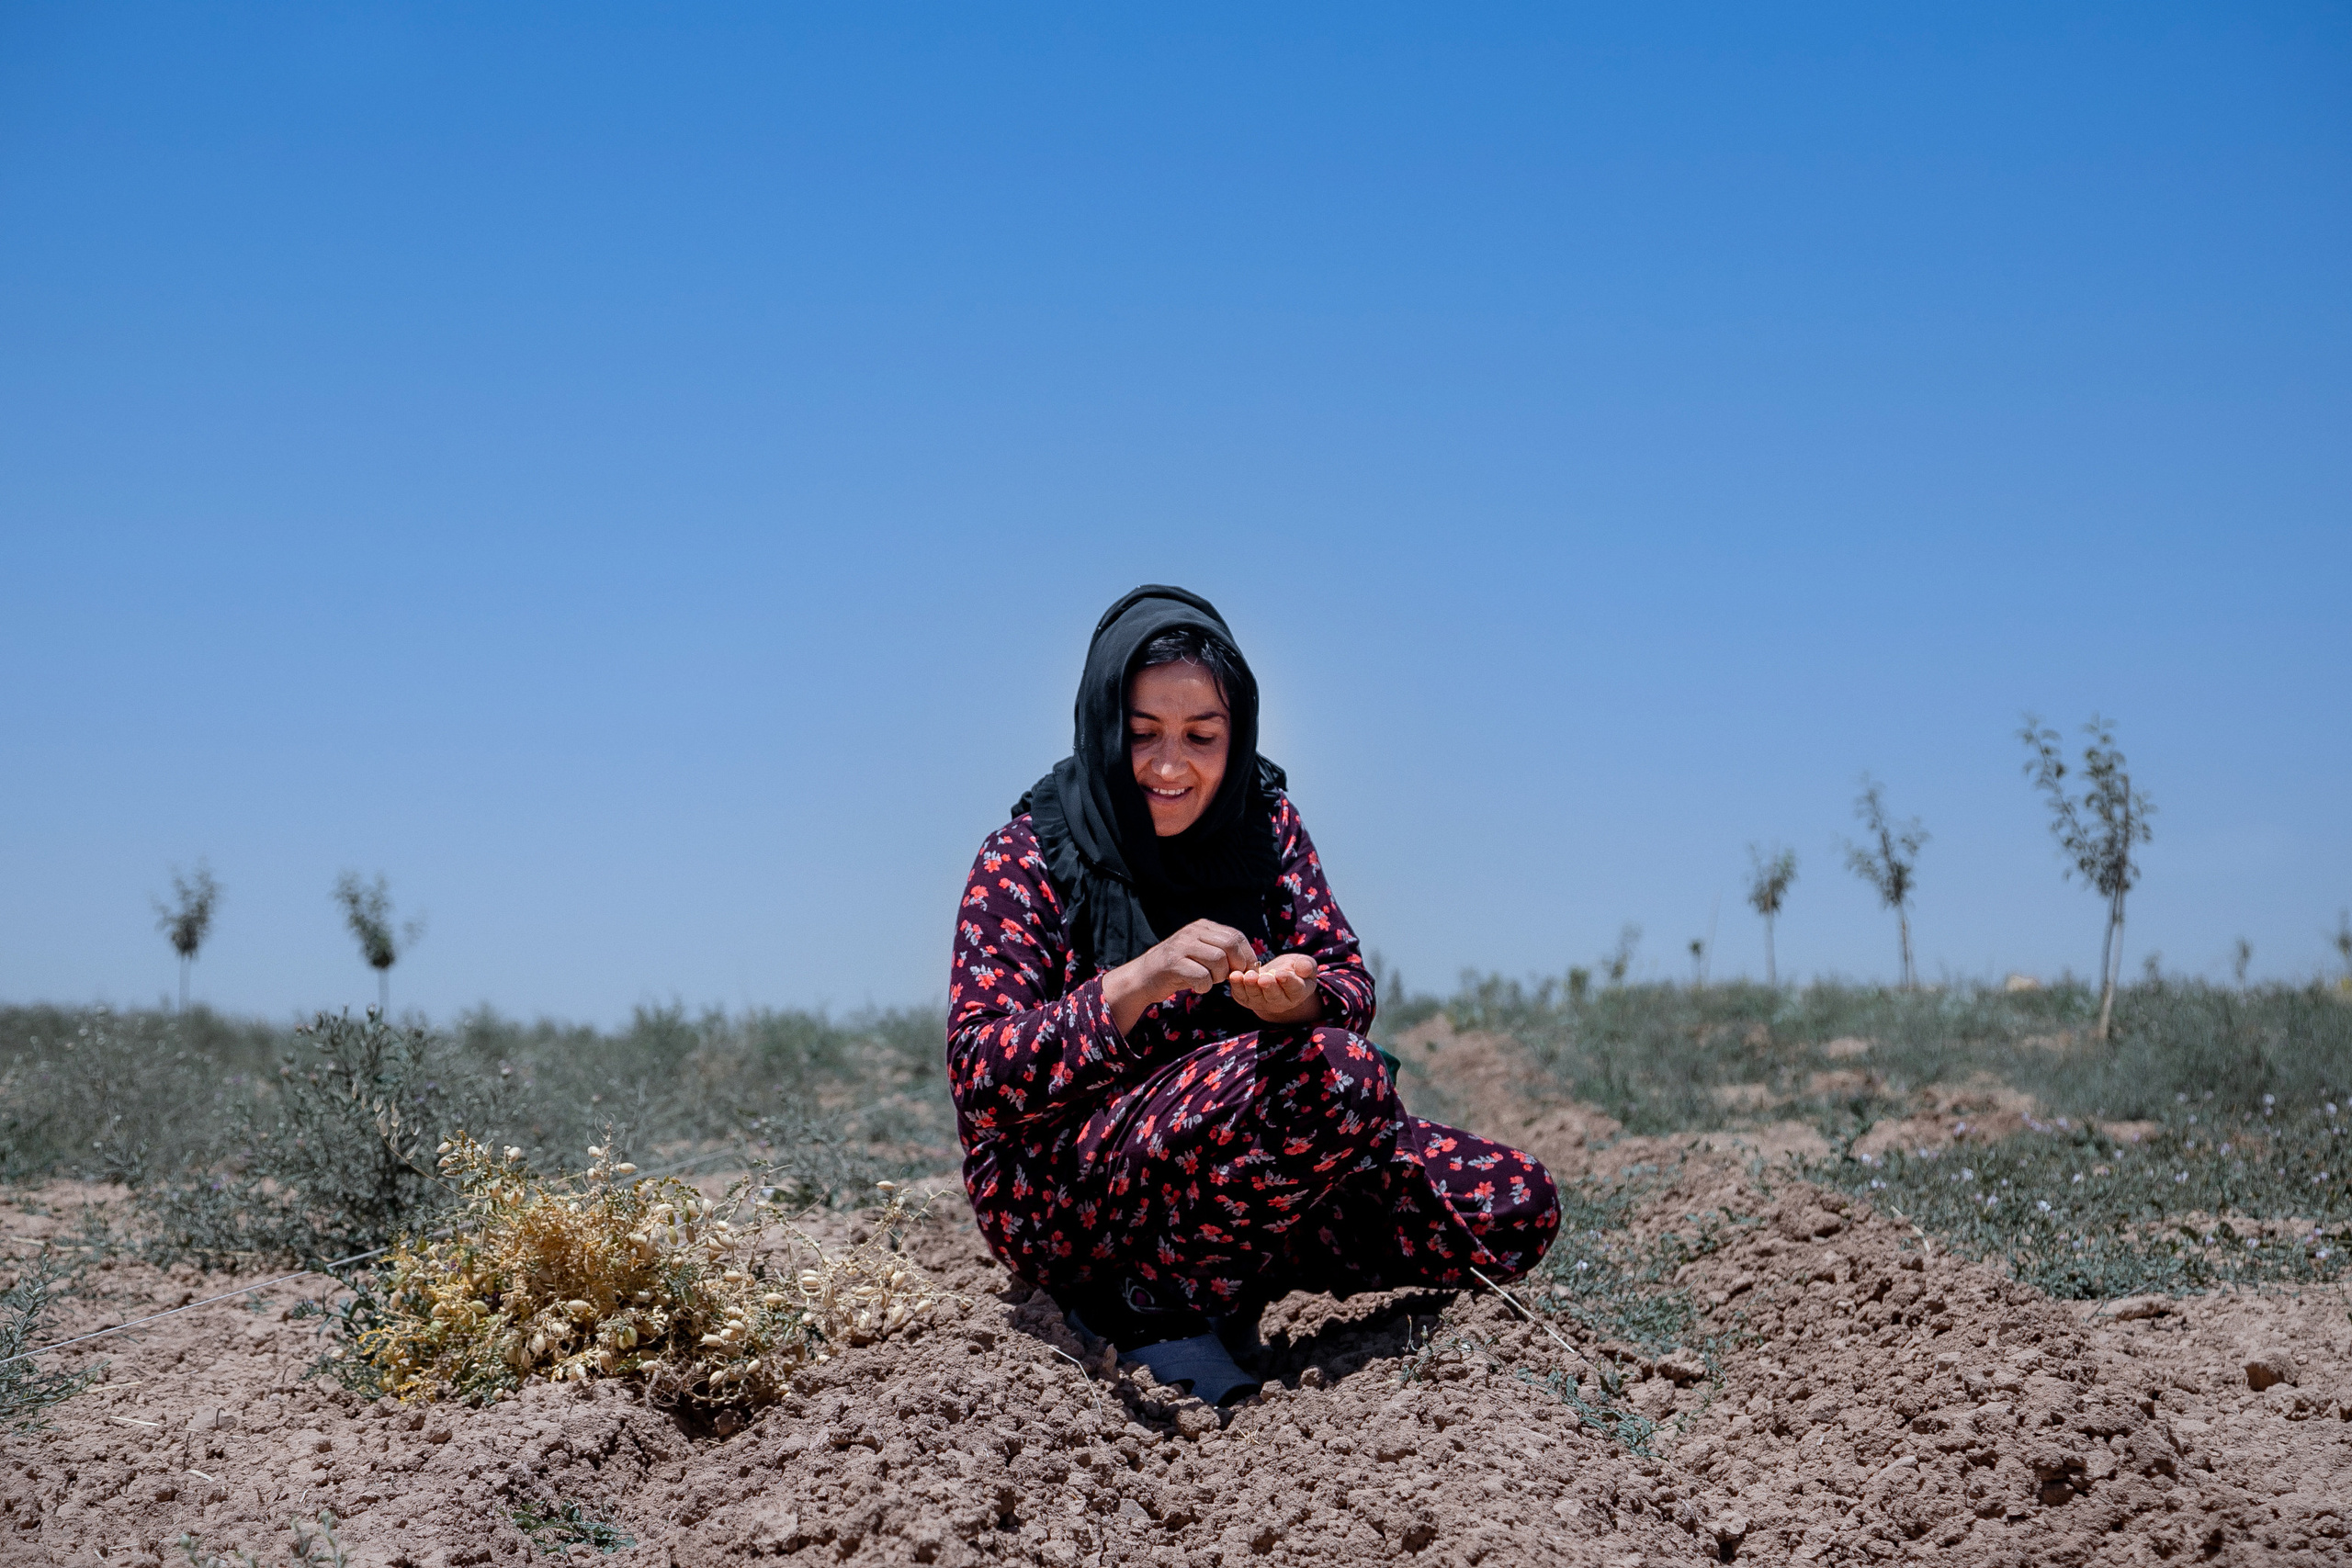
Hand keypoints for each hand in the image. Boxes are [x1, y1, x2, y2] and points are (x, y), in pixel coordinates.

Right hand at [1103, 919, 1259, 1033]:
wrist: (1144, 977)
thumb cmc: (1179, 968)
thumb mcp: (1200, 951)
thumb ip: (1221, 950)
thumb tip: (1252, 962)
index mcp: (1202, 926)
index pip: (1235, 935)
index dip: (1247, 955)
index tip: (1246, 971)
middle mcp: (1192, 932)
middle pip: (1229, 944)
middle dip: (1237, 965)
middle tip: (1231, 978)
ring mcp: (1181, 946)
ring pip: (1218, 960)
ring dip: (1219, 977)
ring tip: (1210, 981)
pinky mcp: (1173, 964)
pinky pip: (1202, 976)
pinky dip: (1205, 986)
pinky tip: (1198, 987)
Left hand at [1230, 952, 1320, 1023]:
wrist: (1273, 974)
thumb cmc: (1292, 968)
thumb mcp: (1303, 963)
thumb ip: (1307, 966)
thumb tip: (1306, 969)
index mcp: (1298, 993)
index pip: (1294, 989)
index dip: (1288, 982)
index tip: (1281, 974)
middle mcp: (1280, 1002)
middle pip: (1274, 996)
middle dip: (1268, 987)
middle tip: (1263, 979)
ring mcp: (1262, 1003)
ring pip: (1256, 996)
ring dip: (1251, 986)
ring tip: (1248, 976)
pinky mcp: (1247, 1000)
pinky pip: (1241, 995)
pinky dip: (1236, 986)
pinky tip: (1234, 976)